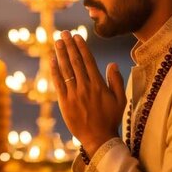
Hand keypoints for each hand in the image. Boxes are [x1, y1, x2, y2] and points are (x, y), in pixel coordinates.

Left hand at [51, 31, 126, 155]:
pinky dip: (54, 70)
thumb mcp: (120, 100)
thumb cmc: (111, 119)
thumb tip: (112, 64)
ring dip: (61, 54)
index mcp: (99, 84)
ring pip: (66, 70)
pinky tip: (52, 60)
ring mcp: (74, 94)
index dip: (81, 47)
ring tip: (57, 42)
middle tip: (64, 33)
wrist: (98, 138)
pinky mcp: (64, 102)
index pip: (88, 61)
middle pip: (75, 62)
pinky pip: (58, 83)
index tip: (76, 36)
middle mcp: (85, 87)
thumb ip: (117, 81)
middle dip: (69, 46)